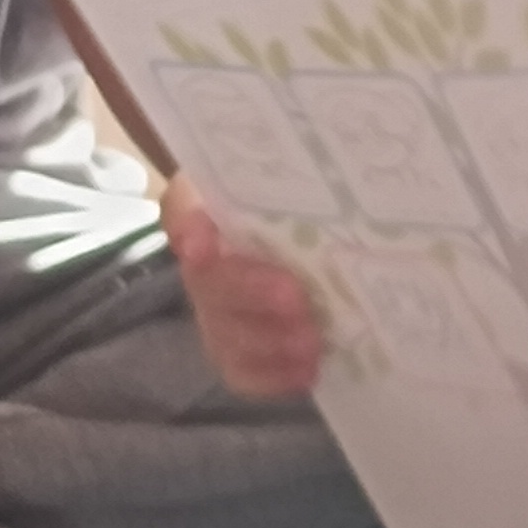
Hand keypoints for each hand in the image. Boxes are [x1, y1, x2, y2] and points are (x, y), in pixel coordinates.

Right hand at [165, 177, 324, 399]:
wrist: (322, 254)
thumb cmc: (315, 206)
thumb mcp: (311, 182)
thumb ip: (312, 174)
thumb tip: (345, 151)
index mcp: (212, 203)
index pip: (182, 206)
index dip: (189, 225)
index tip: (204, 242)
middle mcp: (202, 257)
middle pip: (206, 280)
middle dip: (248, 292)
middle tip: (295, 298)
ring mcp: (214, 307)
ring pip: (221, 330)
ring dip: (266, 340)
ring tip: (311, 343)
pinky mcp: (235, 348)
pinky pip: (239, 370)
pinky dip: (271, 376)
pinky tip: (307, 372)